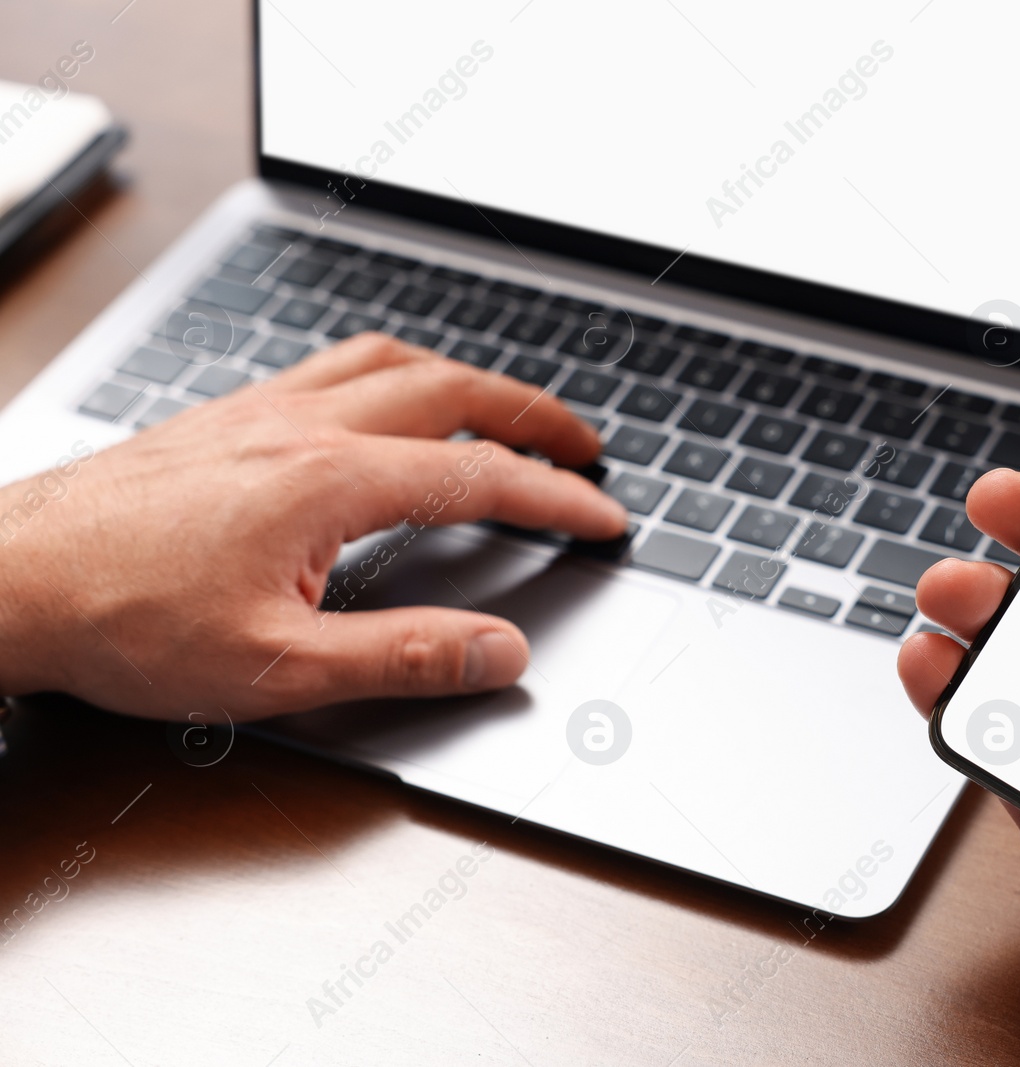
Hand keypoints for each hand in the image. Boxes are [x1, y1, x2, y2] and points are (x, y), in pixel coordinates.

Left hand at [0, 333, 627, 720]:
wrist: (5, 578)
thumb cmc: (122, 621)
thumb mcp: (277, 670)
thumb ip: (403, 660)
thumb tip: (499, 653)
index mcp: (330, 481)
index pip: (480, 478)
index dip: (558, 497)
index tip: (603, 515)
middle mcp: (302, 426)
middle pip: (451, 389)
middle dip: (533, 413)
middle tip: (582, 444)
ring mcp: (259, 411)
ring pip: (390, 361)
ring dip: (465, 378)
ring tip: (502, 408)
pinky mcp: (223, 416)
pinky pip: (332, 366)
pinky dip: (393, 373)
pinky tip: (383, 404)